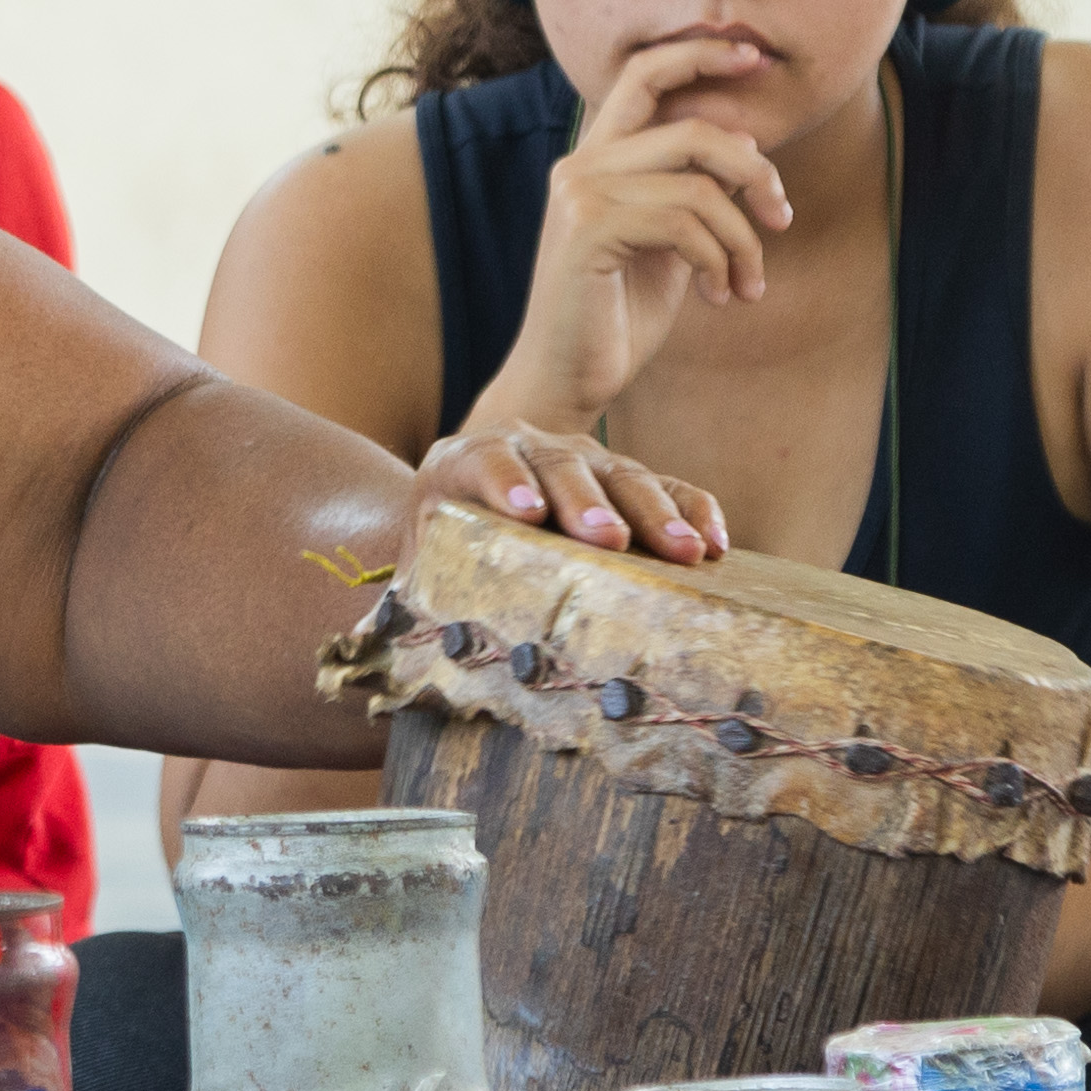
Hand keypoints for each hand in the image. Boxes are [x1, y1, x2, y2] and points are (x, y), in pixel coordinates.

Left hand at [409, 415, 729, 564]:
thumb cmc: (433, 552)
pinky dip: (692, 509)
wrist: (459, 513)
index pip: (485, 462)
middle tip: (610, 540)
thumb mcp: (416, 565)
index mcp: (461, 461)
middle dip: (587, 504)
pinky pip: (667, 484)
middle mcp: (526, 446)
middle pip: (561, 468)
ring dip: (655, 514)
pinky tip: (715, 545)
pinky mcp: (622, 475)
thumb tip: (374, 645)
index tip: (528, 513)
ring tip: (684, 552)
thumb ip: (404, 595)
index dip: (506, 483)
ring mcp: (580, 456)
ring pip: (622, 475)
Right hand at [493, 34, 794, 423]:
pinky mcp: (587, 229)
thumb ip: (695, 192)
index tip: (755, 58)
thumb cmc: (617, 317)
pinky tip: (720, 296)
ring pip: (700, 184)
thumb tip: (747, 143)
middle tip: (783, 218)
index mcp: (598, 159)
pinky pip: (685, 224)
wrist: (566, 381)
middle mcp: (582, 166)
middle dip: (757, 171)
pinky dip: (720, 261)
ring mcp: (580, 194)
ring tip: (747, 283)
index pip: (644, 76)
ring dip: (744, 239)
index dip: (700, 54)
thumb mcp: (671, 244)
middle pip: (695, 130)